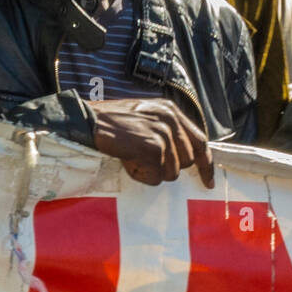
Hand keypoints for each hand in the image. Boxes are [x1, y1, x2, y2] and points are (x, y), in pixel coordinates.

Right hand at [91, 99, 212, 187]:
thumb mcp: (142, 117)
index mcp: (170, 110)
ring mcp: (162, 133)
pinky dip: (139, 175)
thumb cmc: (107, 122)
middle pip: (185, 161)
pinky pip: (155, 177)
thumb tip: (179, 157)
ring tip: (129, 157)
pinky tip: (126, 161)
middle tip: (139, 159)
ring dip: (149, 172)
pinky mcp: (153, 147)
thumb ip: (163, 130)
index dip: (205, 164)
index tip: (206, 181)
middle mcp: (170, 119)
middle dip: (165, 167)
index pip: (200, 140)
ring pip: (171, 172)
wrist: (84, 121)